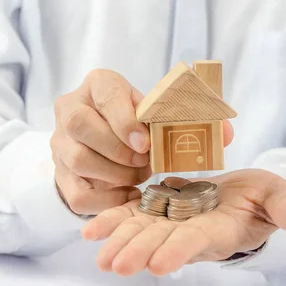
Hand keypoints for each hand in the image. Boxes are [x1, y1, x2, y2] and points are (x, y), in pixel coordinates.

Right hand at [52, 69, 233, 214]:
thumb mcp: (158, 112)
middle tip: (144, 163)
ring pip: (78, 160)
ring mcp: (60, 143)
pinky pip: (76, 194)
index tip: (146, 143)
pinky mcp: (60, 175)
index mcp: (97, 84)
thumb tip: (226, 133)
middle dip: (117, 149)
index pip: (104, 92)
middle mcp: (70, 109)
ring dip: (115, 174)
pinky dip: (107, 200)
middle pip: (80, 125)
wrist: (102, 141)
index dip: (125, 119)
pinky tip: (127, 195)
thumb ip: (191, 119)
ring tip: (137, 177)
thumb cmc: (136, 123)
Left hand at [81, 169, 285, 276]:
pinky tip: (90, 232)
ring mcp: (169, 221)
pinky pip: (130, 216)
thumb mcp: (278, 197)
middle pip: (161, 241)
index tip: (161, 265)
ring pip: (141, 232)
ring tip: (99, 257)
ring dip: (120, 243)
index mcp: (217, 230)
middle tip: (116, 265)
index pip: (197, 243)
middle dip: (139, 252)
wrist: (238, 198)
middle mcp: (188, 232)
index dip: (179, 252)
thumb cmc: (261, 200)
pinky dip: (112, 223)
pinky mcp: (156, 209)